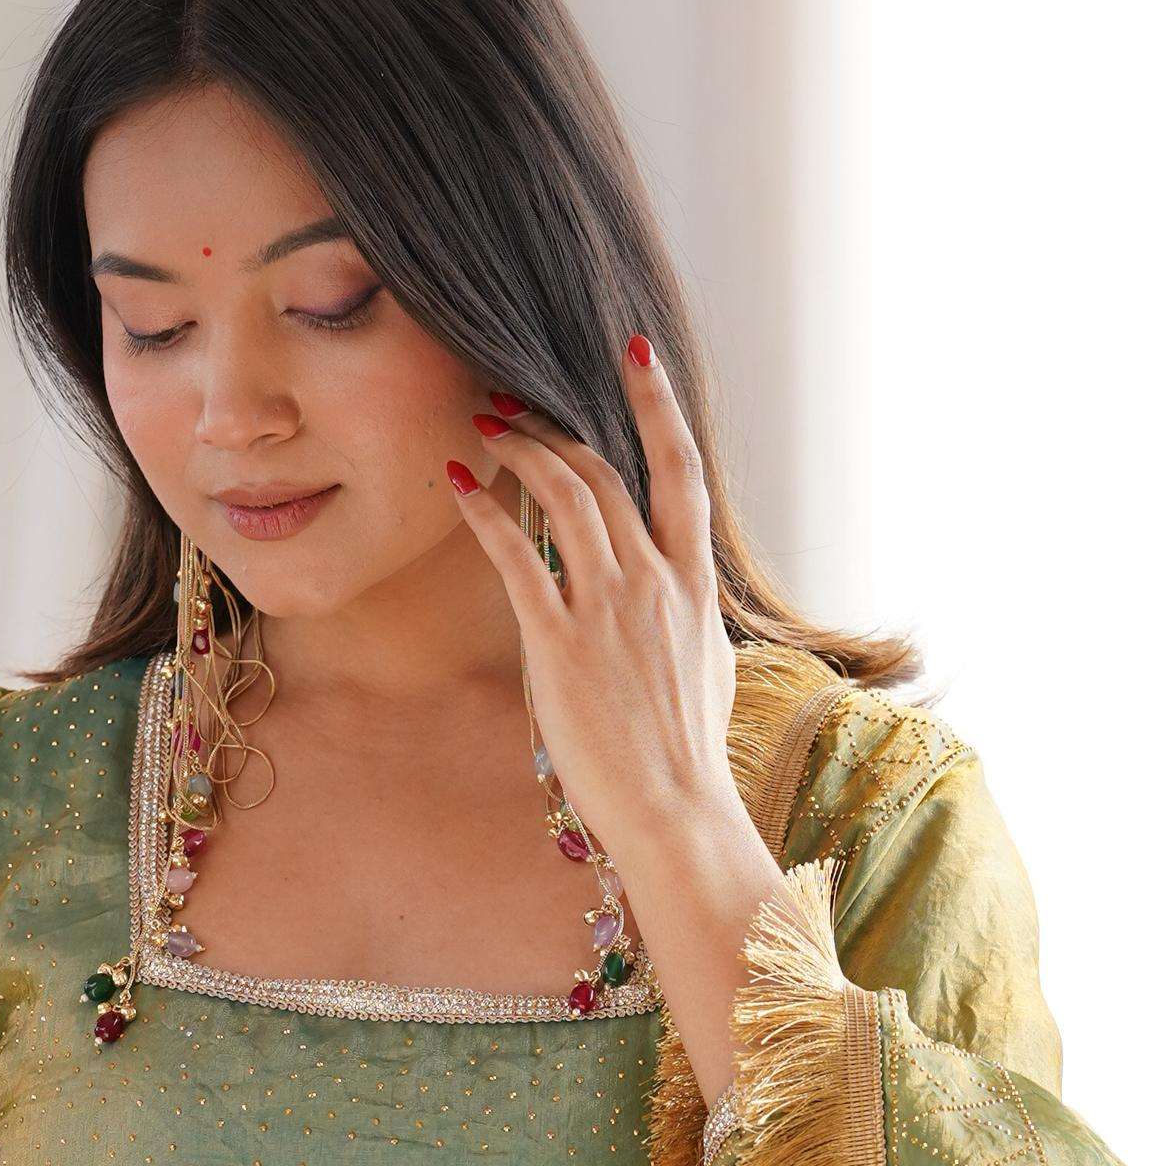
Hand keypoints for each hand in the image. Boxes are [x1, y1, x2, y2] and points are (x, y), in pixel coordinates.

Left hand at [443, 339, 787, 1105]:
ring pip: (563, 496)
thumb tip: (676, 600)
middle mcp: (654, 581)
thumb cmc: (686, 755)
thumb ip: (685, 619)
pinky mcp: (560, 642)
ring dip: (519, 452)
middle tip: (513, 401)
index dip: (657, 406)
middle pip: (603, 473)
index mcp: (694, 585)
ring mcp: (608, 608)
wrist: (676, 810)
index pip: (681, 472)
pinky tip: (459, 489)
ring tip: (485, 429)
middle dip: (555, 426)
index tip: (634, 355)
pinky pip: (517, 556)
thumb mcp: (705, 670)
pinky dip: (486, 513)